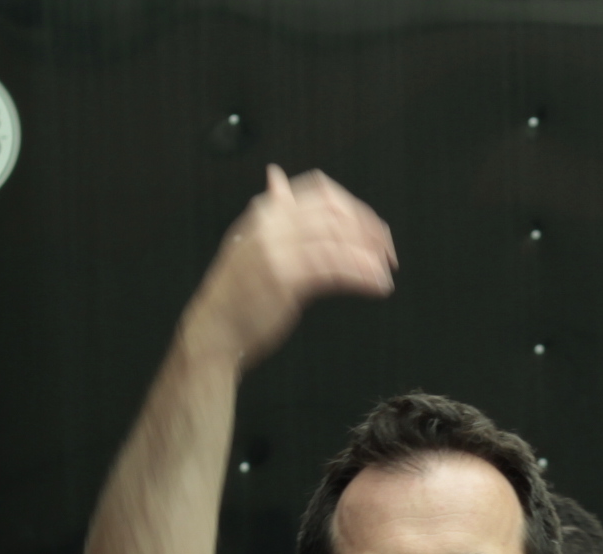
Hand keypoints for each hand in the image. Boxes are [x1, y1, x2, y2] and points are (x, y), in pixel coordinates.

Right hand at [182, 166, 397, 371]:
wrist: (213, 328)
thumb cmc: (236, 291)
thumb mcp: (251, 241)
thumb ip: (273, 211)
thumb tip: (277, 176)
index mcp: (266, 213)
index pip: (321, 193)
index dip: (355, 209)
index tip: (375, 228)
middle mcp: (271, 225)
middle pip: (334, 214)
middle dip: (369, 232)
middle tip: (388, 251)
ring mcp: (276, 250)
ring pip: (337, 240)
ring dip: (369, 256)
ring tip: (386, 271)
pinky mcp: (285, 277)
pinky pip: (334, 268)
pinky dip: (362, 275)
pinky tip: (377, 284)